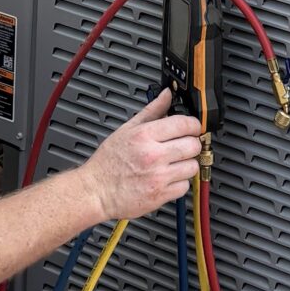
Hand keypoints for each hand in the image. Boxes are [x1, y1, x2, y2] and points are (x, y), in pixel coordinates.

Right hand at [86, 90, 203, 219]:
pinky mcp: (160, 195)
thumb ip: (152, 111)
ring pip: (193, 166)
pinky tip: (167, 178)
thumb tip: (167, 95)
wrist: (96, 191)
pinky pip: (185, 186)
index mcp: (145, 135)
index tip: (191, 128)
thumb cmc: (108, 162)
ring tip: (173, 163)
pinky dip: (179, 183)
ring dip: (186, 164)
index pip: (185, 124)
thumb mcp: (126, 129)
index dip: (193, 125)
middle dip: (191, 144)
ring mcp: (158, 176)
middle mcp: (153, 155)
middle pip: (193, 145)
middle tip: (182, 146)